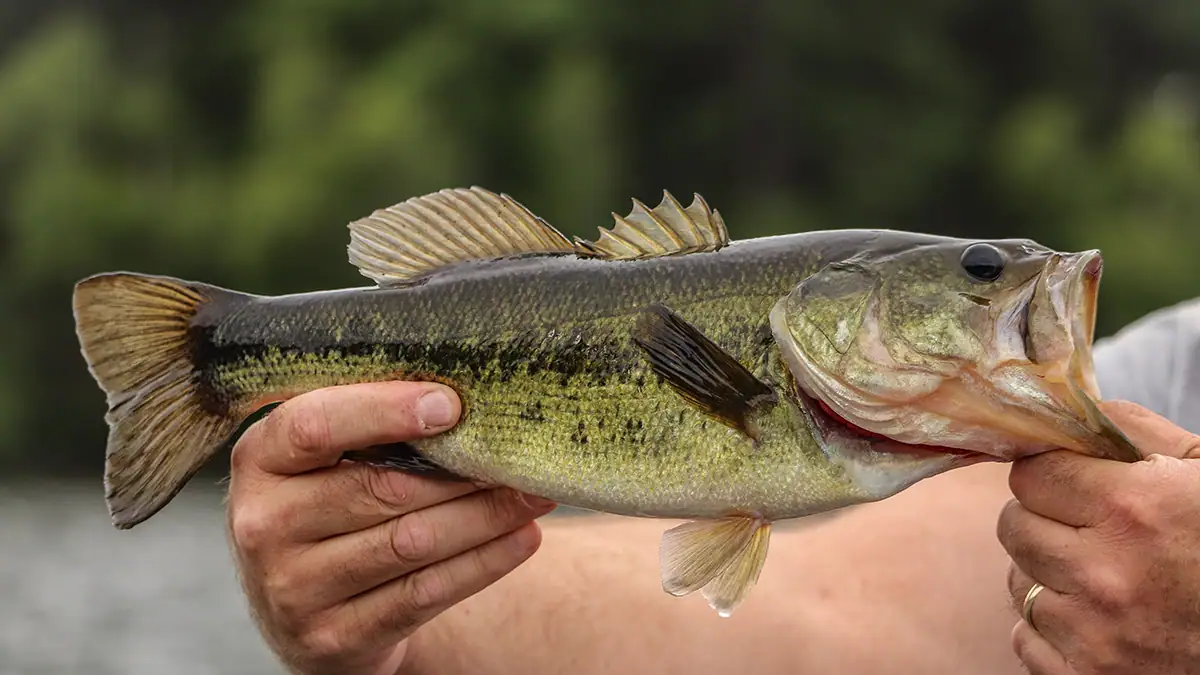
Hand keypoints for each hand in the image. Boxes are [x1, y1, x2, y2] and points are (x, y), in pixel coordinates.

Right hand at [225, 381, 556, 674]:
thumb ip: (368, 425)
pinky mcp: (332, 637)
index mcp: (259, 461)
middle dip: (462, 472)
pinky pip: (423, 594)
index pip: (314, 425)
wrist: (306, 608)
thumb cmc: (331, 506)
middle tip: (520, 455)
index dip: (384, 411)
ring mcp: (292, 588)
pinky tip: (521, 539)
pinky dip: (483, 563)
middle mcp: (263, 525)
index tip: (450, 404)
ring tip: (534, 495)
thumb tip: (461, 392)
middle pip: (380, 489)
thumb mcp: (324, 462)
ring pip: (411, 543)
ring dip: (485, 516)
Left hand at [998, 400, 1199, 673]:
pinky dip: (1051, 630)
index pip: (1030, 474)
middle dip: (1043, 521)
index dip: (1051, 475)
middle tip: (1085, 529)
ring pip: (1018, 583)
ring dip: (1048, 576)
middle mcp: (1105, 572)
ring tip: (1101, 575)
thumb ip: (1135, 433)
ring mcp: (1095, 633)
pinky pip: (1026, 639)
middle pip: (1014, 526)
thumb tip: (1069, 411)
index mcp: (1134, 509)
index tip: (1072, 483)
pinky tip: (1095, 618)